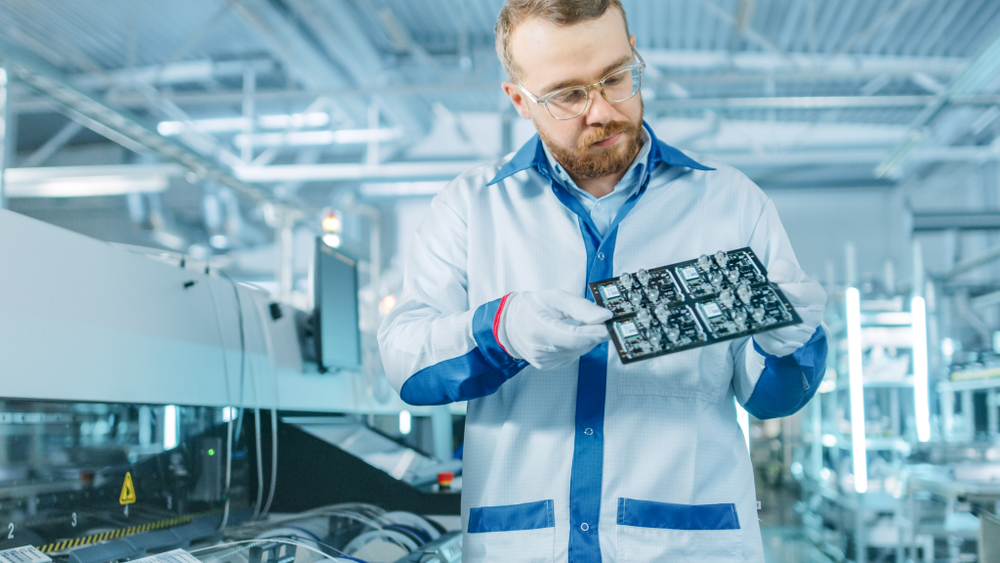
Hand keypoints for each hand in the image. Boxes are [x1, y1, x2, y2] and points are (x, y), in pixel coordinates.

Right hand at [497, 290, 612, 369]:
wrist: (510, 323)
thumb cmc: (531, 307)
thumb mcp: (555, 297)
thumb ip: (581, 306)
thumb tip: (604, 316)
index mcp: (538, 330)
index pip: (574, 337)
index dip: (594, 333)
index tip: (609, 325)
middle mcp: (540, 351)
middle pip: (578, 346)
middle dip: (594, 333)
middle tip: (601, 320)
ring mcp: (543, 361)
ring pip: (578, 352)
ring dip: (586, 339)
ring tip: (580, 324)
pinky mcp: (547, 366)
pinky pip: (572, 356)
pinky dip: (576, 346)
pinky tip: (570, 335)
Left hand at [753, 259, 825, 356]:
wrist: (785, 306)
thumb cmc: (788, 287)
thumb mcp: (788, 273)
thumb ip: (784, 269)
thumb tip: (775, 277)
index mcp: (816, 296)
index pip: (801, 293)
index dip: (784, 289)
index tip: (770, 283)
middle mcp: (814, 317)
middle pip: (791, 316)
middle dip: (772, 308)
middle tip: (757, 301)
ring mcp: (803, 335)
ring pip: (782, 332)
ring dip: (766, 323)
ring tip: (755, 313)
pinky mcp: (790, 347)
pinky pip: (775, 345)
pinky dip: (764, 337)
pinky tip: (759, 326)